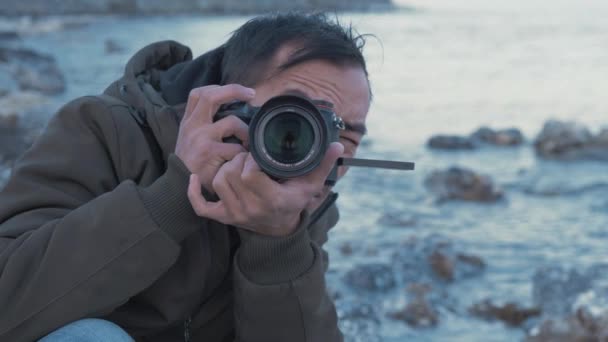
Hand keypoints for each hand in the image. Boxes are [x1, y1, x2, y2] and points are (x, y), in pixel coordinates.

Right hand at [175, 84, 254, 192]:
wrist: (179, 185)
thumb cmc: (192, 162)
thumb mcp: (191, 138)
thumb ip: (205, 124)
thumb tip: (233, 109)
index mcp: (189, 121)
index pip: (199, 94)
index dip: (220, 88)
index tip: (239, 91)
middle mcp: (193, 125)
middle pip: (211, 96)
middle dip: (234, 90)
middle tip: (252, 95)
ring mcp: (200, 138)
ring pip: (232, 122)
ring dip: (246, 131)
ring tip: (248, 143)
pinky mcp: (209, 153)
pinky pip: (236, 148)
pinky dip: (245, 153)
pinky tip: (245, 160)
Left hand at [187, 143, 343, 236]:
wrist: (280, 230)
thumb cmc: (294, 202)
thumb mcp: (310, 185)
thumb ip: (322, 165)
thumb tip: (337, 146)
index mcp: (271, 200)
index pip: (249, 174)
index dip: (251, 160)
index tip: (258, 155)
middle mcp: (250, 210)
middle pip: (230, 175)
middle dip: (238, 161)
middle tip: (248, 158)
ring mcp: (234, 215)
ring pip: (217, 183)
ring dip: (225, 170)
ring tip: (238, 166)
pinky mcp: (223, 217)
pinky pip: (201, 207)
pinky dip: (194, 193)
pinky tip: (195, 179)